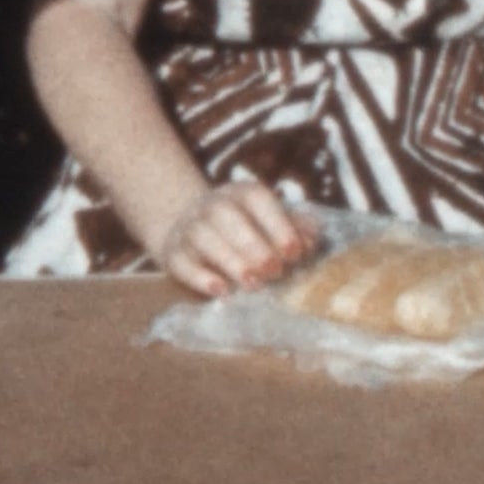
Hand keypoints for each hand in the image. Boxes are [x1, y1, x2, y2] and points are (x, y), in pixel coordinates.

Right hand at [153, 180, 314, 297]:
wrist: (193, 233)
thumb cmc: (248, 232)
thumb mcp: (273, 223)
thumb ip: (297, 229)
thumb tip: (309, 242)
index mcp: (242, 194)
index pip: (258, 200)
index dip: (278, 225)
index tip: (295, 252)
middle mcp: (212, 205)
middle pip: (227, 217)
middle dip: (254, 245)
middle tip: (274, 271)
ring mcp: (189, 228)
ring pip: (203, 238)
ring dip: (231, 261)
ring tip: (253, 283)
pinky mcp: (173, 254)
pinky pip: (182, 263)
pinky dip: (200, 277)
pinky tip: (221, 290)